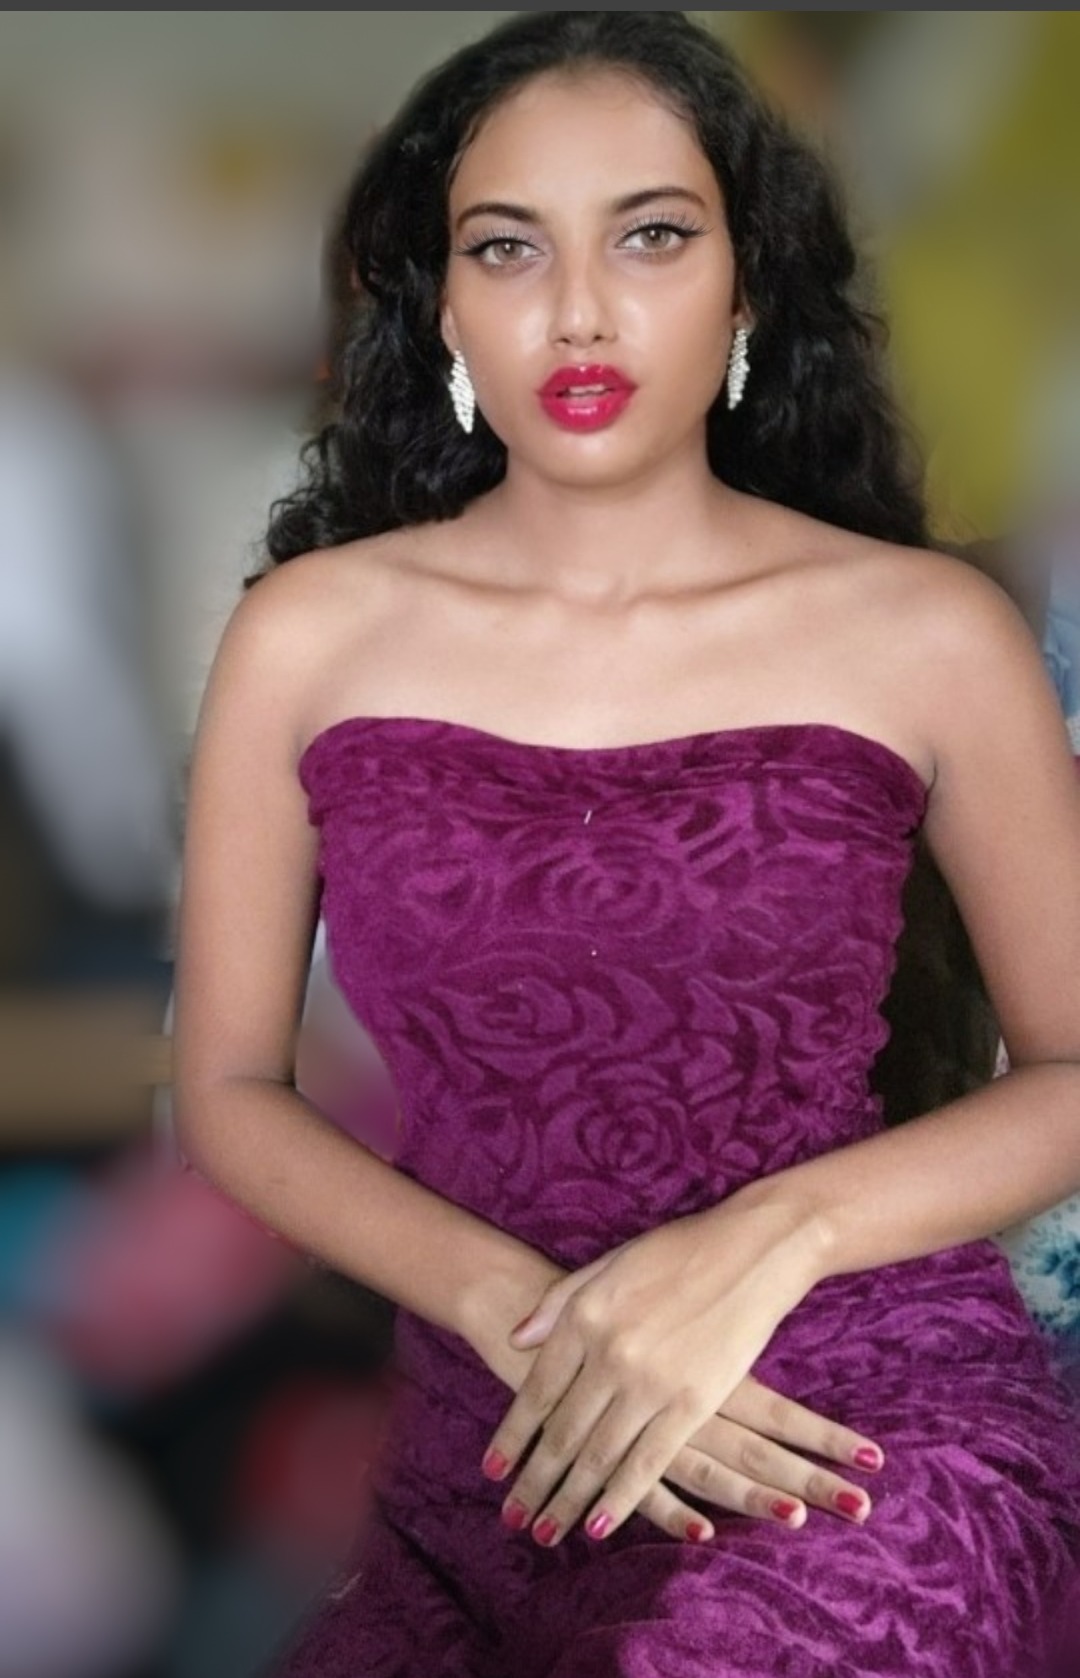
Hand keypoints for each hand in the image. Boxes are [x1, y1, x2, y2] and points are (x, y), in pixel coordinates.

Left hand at [481, 1194, 834, 1545]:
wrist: (751, 1250)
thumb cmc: (677, 1251)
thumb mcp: (607, 1264)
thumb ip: (558, 1304)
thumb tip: (516, 1340)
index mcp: (584, 1316)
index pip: (537, 1391)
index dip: (512, 1437)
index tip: (492, 1470)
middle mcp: (609, 1353)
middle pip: (561, 1432)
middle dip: (533, 1481)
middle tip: (510, 1516)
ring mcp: (651, 1382)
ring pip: (598, 1455)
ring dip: (568, 1499)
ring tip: (544, 1531)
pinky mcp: (693, 1402)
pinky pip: (649, 1462)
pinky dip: (621, 1498)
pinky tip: (599, 1524)